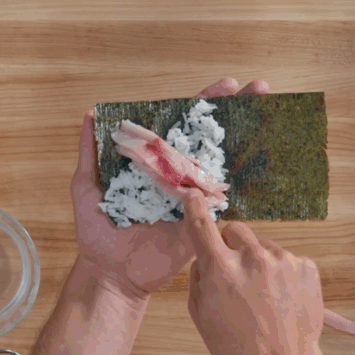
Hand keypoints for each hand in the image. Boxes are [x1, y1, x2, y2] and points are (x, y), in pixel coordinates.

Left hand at [71, 78, 270, 300]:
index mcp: (154, 162)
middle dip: (235, 111)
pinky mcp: (202, 220)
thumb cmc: (97, 230)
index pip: (181, 125)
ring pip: (222, 164)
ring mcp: (193, 197)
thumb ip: (90, 151)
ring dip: (248, 138)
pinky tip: (263, 161)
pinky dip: (241, 185)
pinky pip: (223, 202)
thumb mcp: (86, 184)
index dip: (203, 103)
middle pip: (209, 137)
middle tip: (259, 87)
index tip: (227, 84)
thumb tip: (91, 113)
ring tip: (268, 111)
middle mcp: (177, 175)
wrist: (109, 271)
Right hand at [183, 192, 325, 354]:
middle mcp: (252, 257)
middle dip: (232, 247)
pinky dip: (283, 274)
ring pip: (263, 247)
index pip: (202, 226)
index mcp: (221, 268)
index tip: (194, 196)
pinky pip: (287, 260)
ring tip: (264, 298)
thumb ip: (199, 277)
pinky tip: (282, 300)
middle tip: (235, 276)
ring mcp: (283, 260)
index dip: (196, 209)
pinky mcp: (306, 267)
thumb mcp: (200, 314)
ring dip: (259, 263)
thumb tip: (205, 256)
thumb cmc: (235, 346)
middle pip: (235, 231)